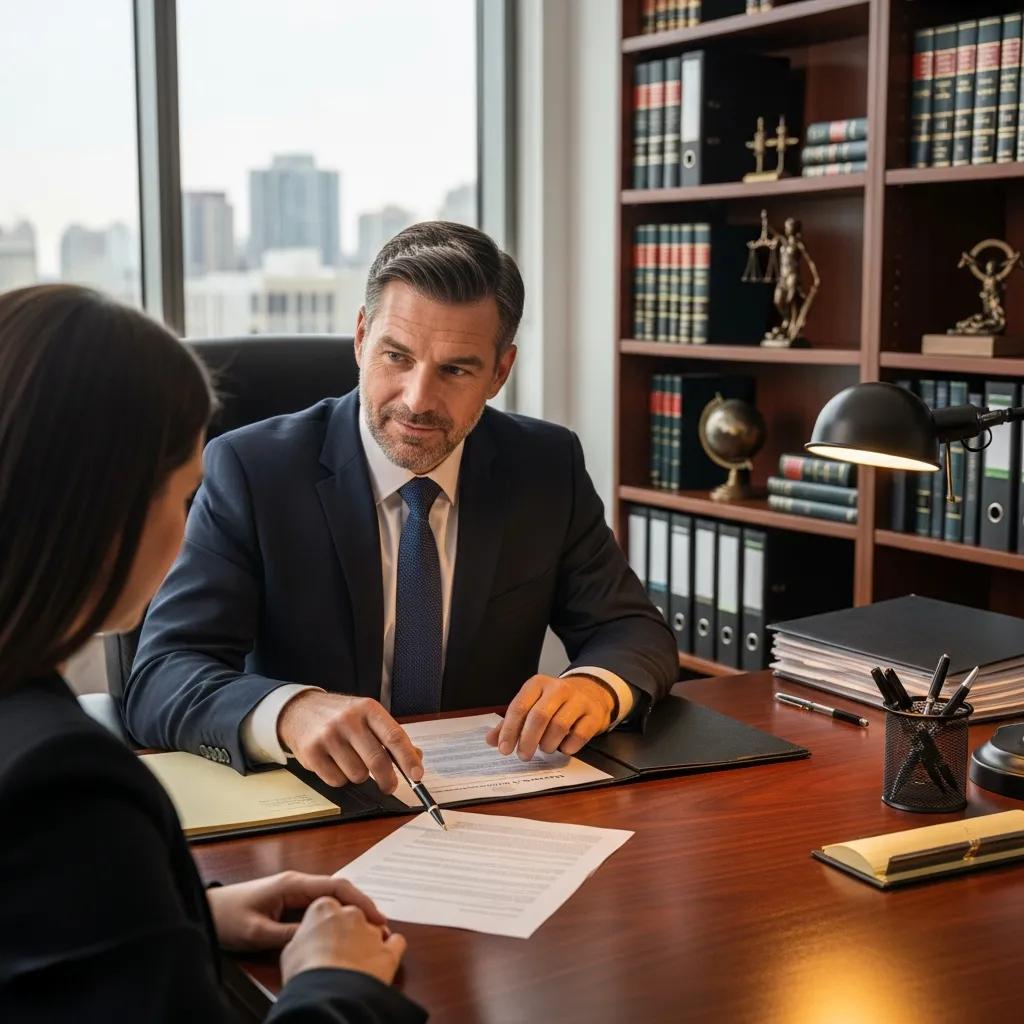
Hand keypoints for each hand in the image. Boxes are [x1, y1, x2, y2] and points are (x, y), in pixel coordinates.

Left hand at [207, 871, 386, 952]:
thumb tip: (321, 938)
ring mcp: (294, 890)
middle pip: (339, 889)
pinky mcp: (289, 900)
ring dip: (350, 910)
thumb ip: (289, 934)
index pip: (336, 885)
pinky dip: (336, 914)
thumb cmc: (228, 918)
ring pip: (331, 896)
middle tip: (380, 928)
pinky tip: (344, 928)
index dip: (360, 900)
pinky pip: (320, 904)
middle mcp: (297, 882)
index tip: (378, 918)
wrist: (206, 911)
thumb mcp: (258, 932)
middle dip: (361, 905)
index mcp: (293, 883)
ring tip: (368, 930)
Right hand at [277, 690, 422, 792]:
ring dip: (359, 776)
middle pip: (377, 760)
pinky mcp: (312, 752)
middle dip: (387, 779)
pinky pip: (337, 780)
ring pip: (357, 775)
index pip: (394, 737)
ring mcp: (329, 736)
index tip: (417, 776)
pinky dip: (340, 778)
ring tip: (351, 761)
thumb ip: (391, 736)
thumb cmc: (340, 716)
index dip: (408, 759)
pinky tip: (334, 763)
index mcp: (368, 708)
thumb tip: (416, 758)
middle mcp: (349, 719)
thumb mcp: (367, 716)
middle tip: (389, 786)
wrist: (299, 710)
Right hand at [280, 895, 406, 986]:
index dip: (326, 923)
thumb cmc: (305, 972)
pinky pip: (396, 943)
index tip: (324, 934)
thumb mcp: (290, 951)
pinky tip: (383, 958)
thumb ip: (304, 937)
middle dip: (349, 931)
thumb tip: (308, 942)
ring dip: (368, 941)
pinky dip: (392, 949)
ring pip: (374, 929)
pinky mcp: (389, 950)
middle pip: (353, 916)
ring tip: (358, 962)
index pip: (328, 908)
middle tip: (339, 951)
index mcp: (324, 908)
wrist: (328, 993)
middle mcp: (351, 914)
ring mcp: (372, 930)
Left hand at [484, 674, 613, 760]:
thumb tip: (491, 740)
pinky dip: (568, 747)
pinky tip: (563, 746)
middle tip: (523, 755)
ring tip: (545, 748)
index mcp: (537, 684)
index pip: (519, 706)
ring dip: (548, 744)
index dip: (509, 730)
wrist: (592, 692)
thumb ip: (510, 722)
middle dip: (528, 740)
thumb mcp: (532, 705)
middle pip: (539, 717)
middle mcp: (558, 688)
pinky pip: (579, 735)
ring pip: (559, 727)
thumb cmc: (555, 702)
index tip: (504, 749)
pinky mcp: (594, 714)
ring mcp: (578, 700)